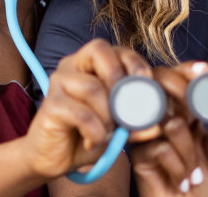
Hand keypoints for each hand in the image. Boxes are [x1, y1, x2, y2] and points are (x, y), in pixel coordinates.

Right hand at [21, 39, 152, 178]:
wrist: (56, 158)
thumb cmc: (87, 135)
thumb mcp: (118, 128)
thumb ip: (136, 122)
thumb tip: (156, 125)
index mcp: (89, 64)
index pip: (115, 49)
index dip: (134, 62)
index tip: (147, 82)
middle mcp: (71, 67)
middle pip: (99, 50)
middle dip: (120, 79)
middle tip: (127, 109)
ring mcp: (58, 83)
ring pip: (93, 87)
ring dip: (108, 116)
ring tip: (108, 133)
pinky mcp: (50, 105)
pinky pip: (81, 113)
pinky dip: (95, 130)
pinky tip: (93, 140)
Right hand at [131, 62, 207, 195]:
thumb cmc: (200, 183)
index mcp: (178, 111)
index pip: (178, 78)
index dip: (189, 70)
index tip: (206, 71)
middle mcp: (160, 117)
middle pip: (165, 86)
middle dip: (191, 98)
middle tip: (206, 120)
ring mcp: (147, 134)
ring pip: (174, 123)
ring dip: (190, 153)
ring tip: (195, 174)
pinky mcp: (138, 154)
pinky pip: (163, 147)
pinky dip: (179, 167)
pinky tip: (183, 181)